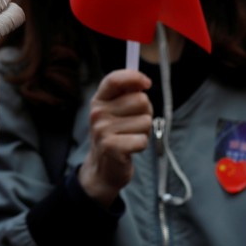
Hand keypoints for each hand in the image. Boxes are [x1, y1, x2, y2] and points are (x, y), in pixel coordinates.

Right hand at [77, 69, 152, 207]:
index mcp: (99, 100)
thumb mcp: (115, 111)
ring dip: (144, 131)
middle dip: (145, 112)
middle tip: (134, 123)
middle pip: (140, 100)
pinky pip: (142, 139)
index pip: (114, 79)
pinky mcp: (112, 147)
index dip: (134, 77)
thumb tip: (144, 82)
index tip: (147, 83)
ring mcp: (103, 130)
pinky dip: (142, 145)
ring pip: (145, 121)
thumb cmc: (116, 135)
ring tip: (131, 136)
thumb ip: (127, 94)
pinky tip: (131, 148)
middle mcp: (98, 113)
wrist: (103, 168)